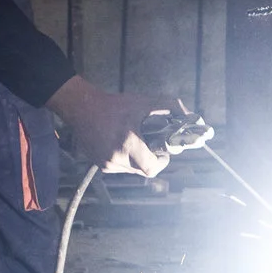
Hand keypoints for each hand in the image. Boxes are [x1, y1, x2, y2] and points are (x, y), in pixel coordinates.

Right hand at [47, 77, 168, 176]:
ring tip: (137, 142)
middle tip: (152, 144)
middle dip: (151, 159)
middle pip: (143, 170)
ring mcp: (106, 164)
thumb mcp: (144, 102)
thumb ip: (169, 107)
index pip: (152, 168)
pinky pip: (120, 168)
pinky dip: (126, 159)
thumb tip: (188, 114)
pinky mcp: (100, 165)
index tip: (163, 152)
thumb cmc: (114, 105)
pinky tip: (123, 144)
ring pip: (132, 170)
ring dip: (138, 160)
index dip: (162, 162)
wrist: (82, 108)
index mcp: (127, 145)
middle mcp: (115, 159)